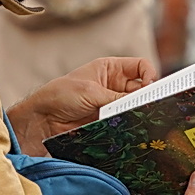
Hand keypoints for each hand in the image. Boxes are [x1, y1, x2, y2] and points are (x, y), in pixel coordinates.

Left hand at [7, 56, 157, 155]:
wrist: (43, 119)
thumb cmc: (61, 95)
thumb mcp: (92, 91)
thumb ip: (118, 97)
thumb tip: (142, 102)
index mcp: (111, 69)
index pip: (141, 67)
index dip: (150, 75)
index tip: (151, 87)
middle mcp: (115, 85)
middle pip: (142, 87)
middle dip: (147, 95)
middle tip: (151, 104)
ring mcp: (113, 103)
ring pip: (135, 106)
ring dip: (138, 111)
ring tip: (140, 116)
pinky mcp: (109, 120)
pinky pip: (126, 121)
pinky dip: (131, 124)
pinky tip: (132, 126)